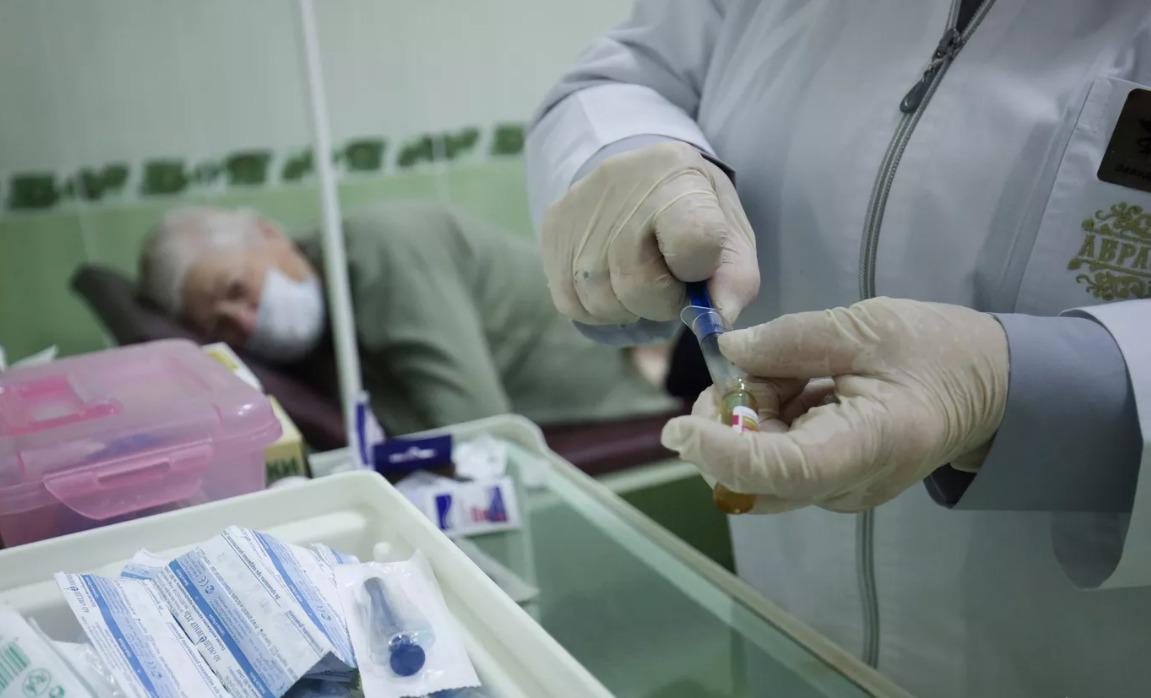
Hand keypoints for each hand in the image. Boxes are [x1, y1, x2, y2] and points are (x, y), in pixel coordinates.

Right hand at [541, 141, 758, 326]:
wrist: (640, 176)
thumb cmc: (692, 211)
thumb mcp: (729, 232)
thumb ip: (735, 278)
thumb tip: (717, 321)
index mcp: (676, 175)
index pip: (693, 242)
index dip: (698, 270)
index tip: (697, 265)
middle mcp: (620, 186)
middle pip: (639, 284)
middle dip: (662, 301)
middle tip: (669, 283)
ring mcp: (579, 211)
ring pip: (602, 301)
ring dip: (629, 307)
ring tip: (640, 279)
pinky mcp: (552, 232)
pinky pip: (574, 304)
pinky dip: (600, 308)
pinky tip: (614, 283)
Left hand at [660, 298, 1009, 512]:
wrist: (984, 385)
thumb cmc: (936, 351)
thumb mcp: (865, 326)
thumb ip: (790, 340)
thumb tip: (726, 351)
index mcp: (870, 444)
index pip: (781, 471)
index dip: (721, 453)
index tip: (677, 427)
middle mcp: (848, 484)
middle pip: (755, 478)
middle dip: (724, 426)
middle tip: (743, 367)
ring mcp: (836, 489)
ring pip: (756, 470)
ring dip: (745, 419)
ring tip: (787, 370)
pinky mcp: (827, 482)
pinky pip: (773, 459)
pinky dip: (764, 421)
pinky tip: (794, 386)